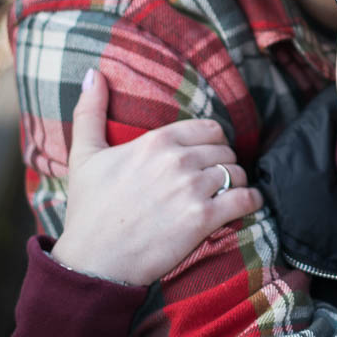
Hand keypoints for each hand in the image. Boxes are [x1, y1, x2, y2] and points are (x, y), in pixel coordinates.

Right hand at [51, 69, 262, 284]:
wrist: (92, 263)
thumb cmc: (88, 211)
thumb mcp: (84, 155)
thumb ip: (90, 111)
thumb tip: (94, 73)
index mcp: (157, 141)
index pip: (209, 129)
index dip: (213, 143)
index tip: (208, 157)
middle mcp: (178, 160)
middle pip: (226, 151)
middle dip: (224, 164)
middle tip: (217, 179)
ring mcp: (192, 189)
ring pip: (238, 173)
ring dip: (238, 183)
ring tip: (228, 194)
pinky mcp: (202, 220)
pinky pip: (245, 199)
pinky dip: (252, 201)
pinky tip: (247, 205)